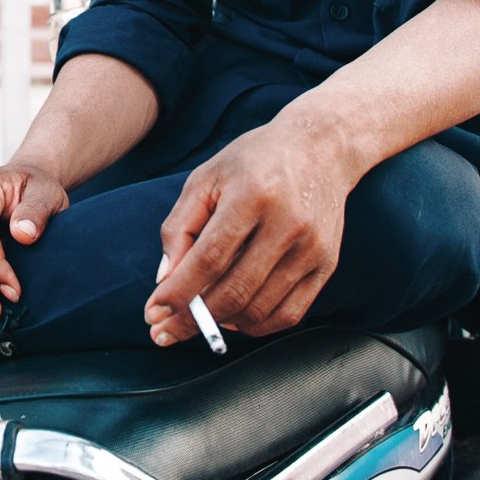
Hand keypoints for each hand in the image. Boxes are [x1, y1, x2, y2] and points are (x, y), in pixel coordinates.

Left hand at [147, 108, 360, 344]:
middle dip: (192, 320)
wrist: (321, 148)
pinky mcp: (326, 265)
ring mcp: (311, 248)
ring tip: (198, 318)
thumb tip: (165, 279)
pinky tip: (233, 317)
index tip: (152, 314)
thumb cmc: (254, 161)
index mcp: (252, 195)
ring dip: (221, 324)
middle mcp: (287, 224)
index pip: (209, 259)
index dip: (178, 292)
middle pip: (234, 290)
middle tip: (165, 330)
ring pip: (260, 309)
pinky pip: (289, 314)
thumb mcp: (206, 178)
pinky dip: (255, 325)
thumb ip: (179, 227)